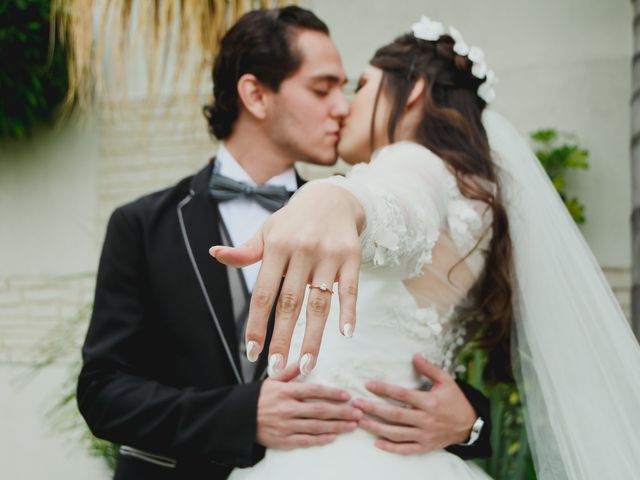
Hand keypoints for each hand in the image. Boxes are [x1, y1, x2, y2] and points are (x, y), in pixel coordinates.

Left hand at [210, 183, 363, 374]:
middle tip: (276, 367)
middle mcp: (301, 250)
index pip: (263, 294)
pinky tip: (345, 334)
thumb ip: (246, 251)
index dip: (257, 325)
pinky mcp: (351, 256)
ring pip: (319, 303)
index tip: (252, 353)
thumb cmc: (293, 222)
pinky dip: (349, 311)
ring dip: (313, 337)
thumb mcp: (267, 231)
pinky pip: (350, 289)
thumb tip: (215, 253)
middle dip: (282, 339)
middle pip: (290, 303)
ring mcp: (328, 254)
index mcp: (276, 246)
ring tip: (306, 364)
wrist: (331, 198)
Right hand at [257, 362, 362, 448]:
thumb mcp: (272, 380)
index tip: (347, 395)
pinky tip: (333, 437)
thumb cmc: (258, 398)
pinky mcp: (283, 440)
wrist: (238, 418)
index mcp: (286, 392)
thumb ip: (290, 372)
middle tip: (357, 413)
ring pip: (316, 426)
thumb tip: (305, 361)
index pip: (314, 391)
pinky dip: (320, 440)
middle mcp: (287, 409)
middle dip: (341, 412)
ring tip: (351, 426)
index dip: (332, 393)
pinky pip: (305, 440)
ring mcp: (286, 426)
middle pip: (320, 410)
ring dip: (336, 426)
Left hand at [353, 354, 476, 454]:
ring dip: (376, 428)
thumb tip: (415, 355)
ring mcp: (424, 435)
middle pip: (395, 415)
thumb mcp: (446, 381)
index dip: (385, 389)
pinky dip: (391, 448)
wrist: (470, 425)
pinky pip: (405, 449)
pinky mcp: (425, 446)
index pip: (402, 395)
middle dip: (373, 409)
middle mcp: (426, 420)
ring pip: (396, 433)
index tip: (369, 384)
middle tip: (356, 404)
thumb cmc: (455, 400)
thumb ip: (429, 369)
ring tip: (360, 421)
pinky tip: (376, 443)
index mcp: (430, 402)